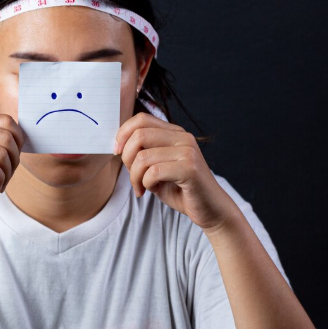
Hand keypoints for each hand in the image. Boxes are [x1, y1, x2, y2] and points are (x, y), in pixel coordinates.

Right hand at [0, 113, 23, 220]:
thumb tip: (20, 142)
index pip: (7, 121)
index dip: (19, 142)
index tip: (14, 161)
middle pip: (7, 136)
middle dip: (16, 159)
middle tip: (9, 176)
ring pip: (1, 153)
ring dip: (8, 173)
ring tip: (1, 183)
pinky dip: (0, 180)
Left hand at [114, 112, 237, 231]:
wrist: (210, 209)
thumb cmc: (180, 189)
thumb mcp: (157, 167)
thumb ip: (142, 154)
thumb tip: (118, 145)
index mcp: (174, 133)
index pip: (141, 119)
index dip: (122, 134)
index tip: (117, 152)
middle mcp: (182, 137)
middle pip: (139, 135)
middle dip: (126, 158)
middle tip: (131, 176)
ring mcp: (188, 152)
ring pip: (143, 157)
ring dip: (134, 177)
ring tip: (140, 187)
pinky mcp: (190, 169)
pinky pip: (154, 172)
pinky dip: (146, 184)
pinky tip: (150, 190)